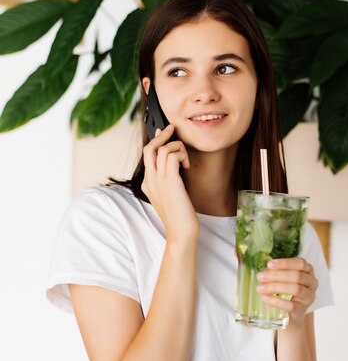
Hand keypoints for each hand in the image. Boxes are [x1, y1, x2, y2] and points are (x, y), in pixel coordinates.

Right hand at [141, 124, 199, 241]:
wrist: (181, 232)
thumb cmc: (179, 216)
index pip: (147, 155)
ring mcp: (158, 180)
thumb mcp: (171, 196)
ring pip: (162, 149)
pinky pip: (171, 155)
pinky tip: (186, 166)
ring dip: (177, 147)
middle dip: (161, 135)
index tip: (165, 134)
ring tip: (185, 160)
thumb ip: (169, 181)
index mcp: (147, 184)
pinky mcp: (170, 181)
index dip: (156, 141)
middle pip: (149, 148)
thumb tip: (175, 164)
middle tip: (172, 129)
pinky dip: (181, 154)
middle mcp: (149, 180)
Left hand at [255, 257, 317, 327]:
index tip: (269, 264)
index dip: (285, 263)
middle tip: (260, 277)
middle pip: (297, 276)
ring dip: (275, 287)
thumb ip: (277, 272)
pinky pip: (291, 305)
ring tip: (260, 288)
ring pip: (295, 289)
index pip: (300, 263)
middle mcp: (312, 283)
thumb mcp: (284, 278)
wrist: (292, 314)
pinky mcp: (302, 310)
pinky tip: (265, 298)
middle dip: (276, 275)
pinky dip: (276, 301)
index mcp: (308, 270)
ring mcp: (308, 298)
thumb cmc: (287, 291)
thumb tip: (262, 272)